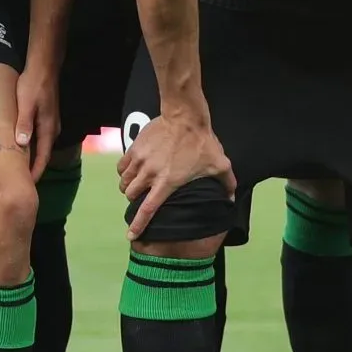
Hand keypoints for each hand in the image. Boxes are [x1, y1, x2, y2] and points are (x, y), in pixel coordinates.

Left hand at [16, 62, 60, 179]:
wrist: (43, 68)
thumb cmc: (33, 84)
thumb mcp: (26, 104)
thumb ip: (24, 123)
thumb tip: (21, 144)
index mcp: (48, 129)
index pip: (43, 158)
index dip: (35, 173)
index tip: (27, 187)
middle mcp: (51, 130)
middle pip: (42, 155)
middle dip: (33, 169)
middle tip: (19, 182)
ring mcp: (49, 124)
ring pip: (40, 147)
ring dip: (31, 159)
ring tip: (17, 170)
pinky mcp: (45, 118)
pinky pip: (38, 138)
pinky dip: (30, 147)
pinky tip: (19, 149)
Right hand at [116, 106, 233, 239]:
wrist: (185, 115)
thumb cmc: (202, 141)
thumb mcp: (219, 164)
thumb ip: (226, 184)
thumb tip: (230, 200)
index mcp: (167, 183)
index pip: (148, 210)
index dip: (138, 225)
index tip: (131, 236)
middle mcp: (150, 174)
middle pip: (132, 196)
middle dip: (135, 201)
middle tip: (143, 198)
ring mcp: (140, 161)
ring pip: (124, 182)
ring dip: (129, 187)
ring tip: (137, 186)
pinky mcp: (134, 148)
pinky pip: (121, 167)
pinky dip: (124, 172)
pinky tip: (131, 171)